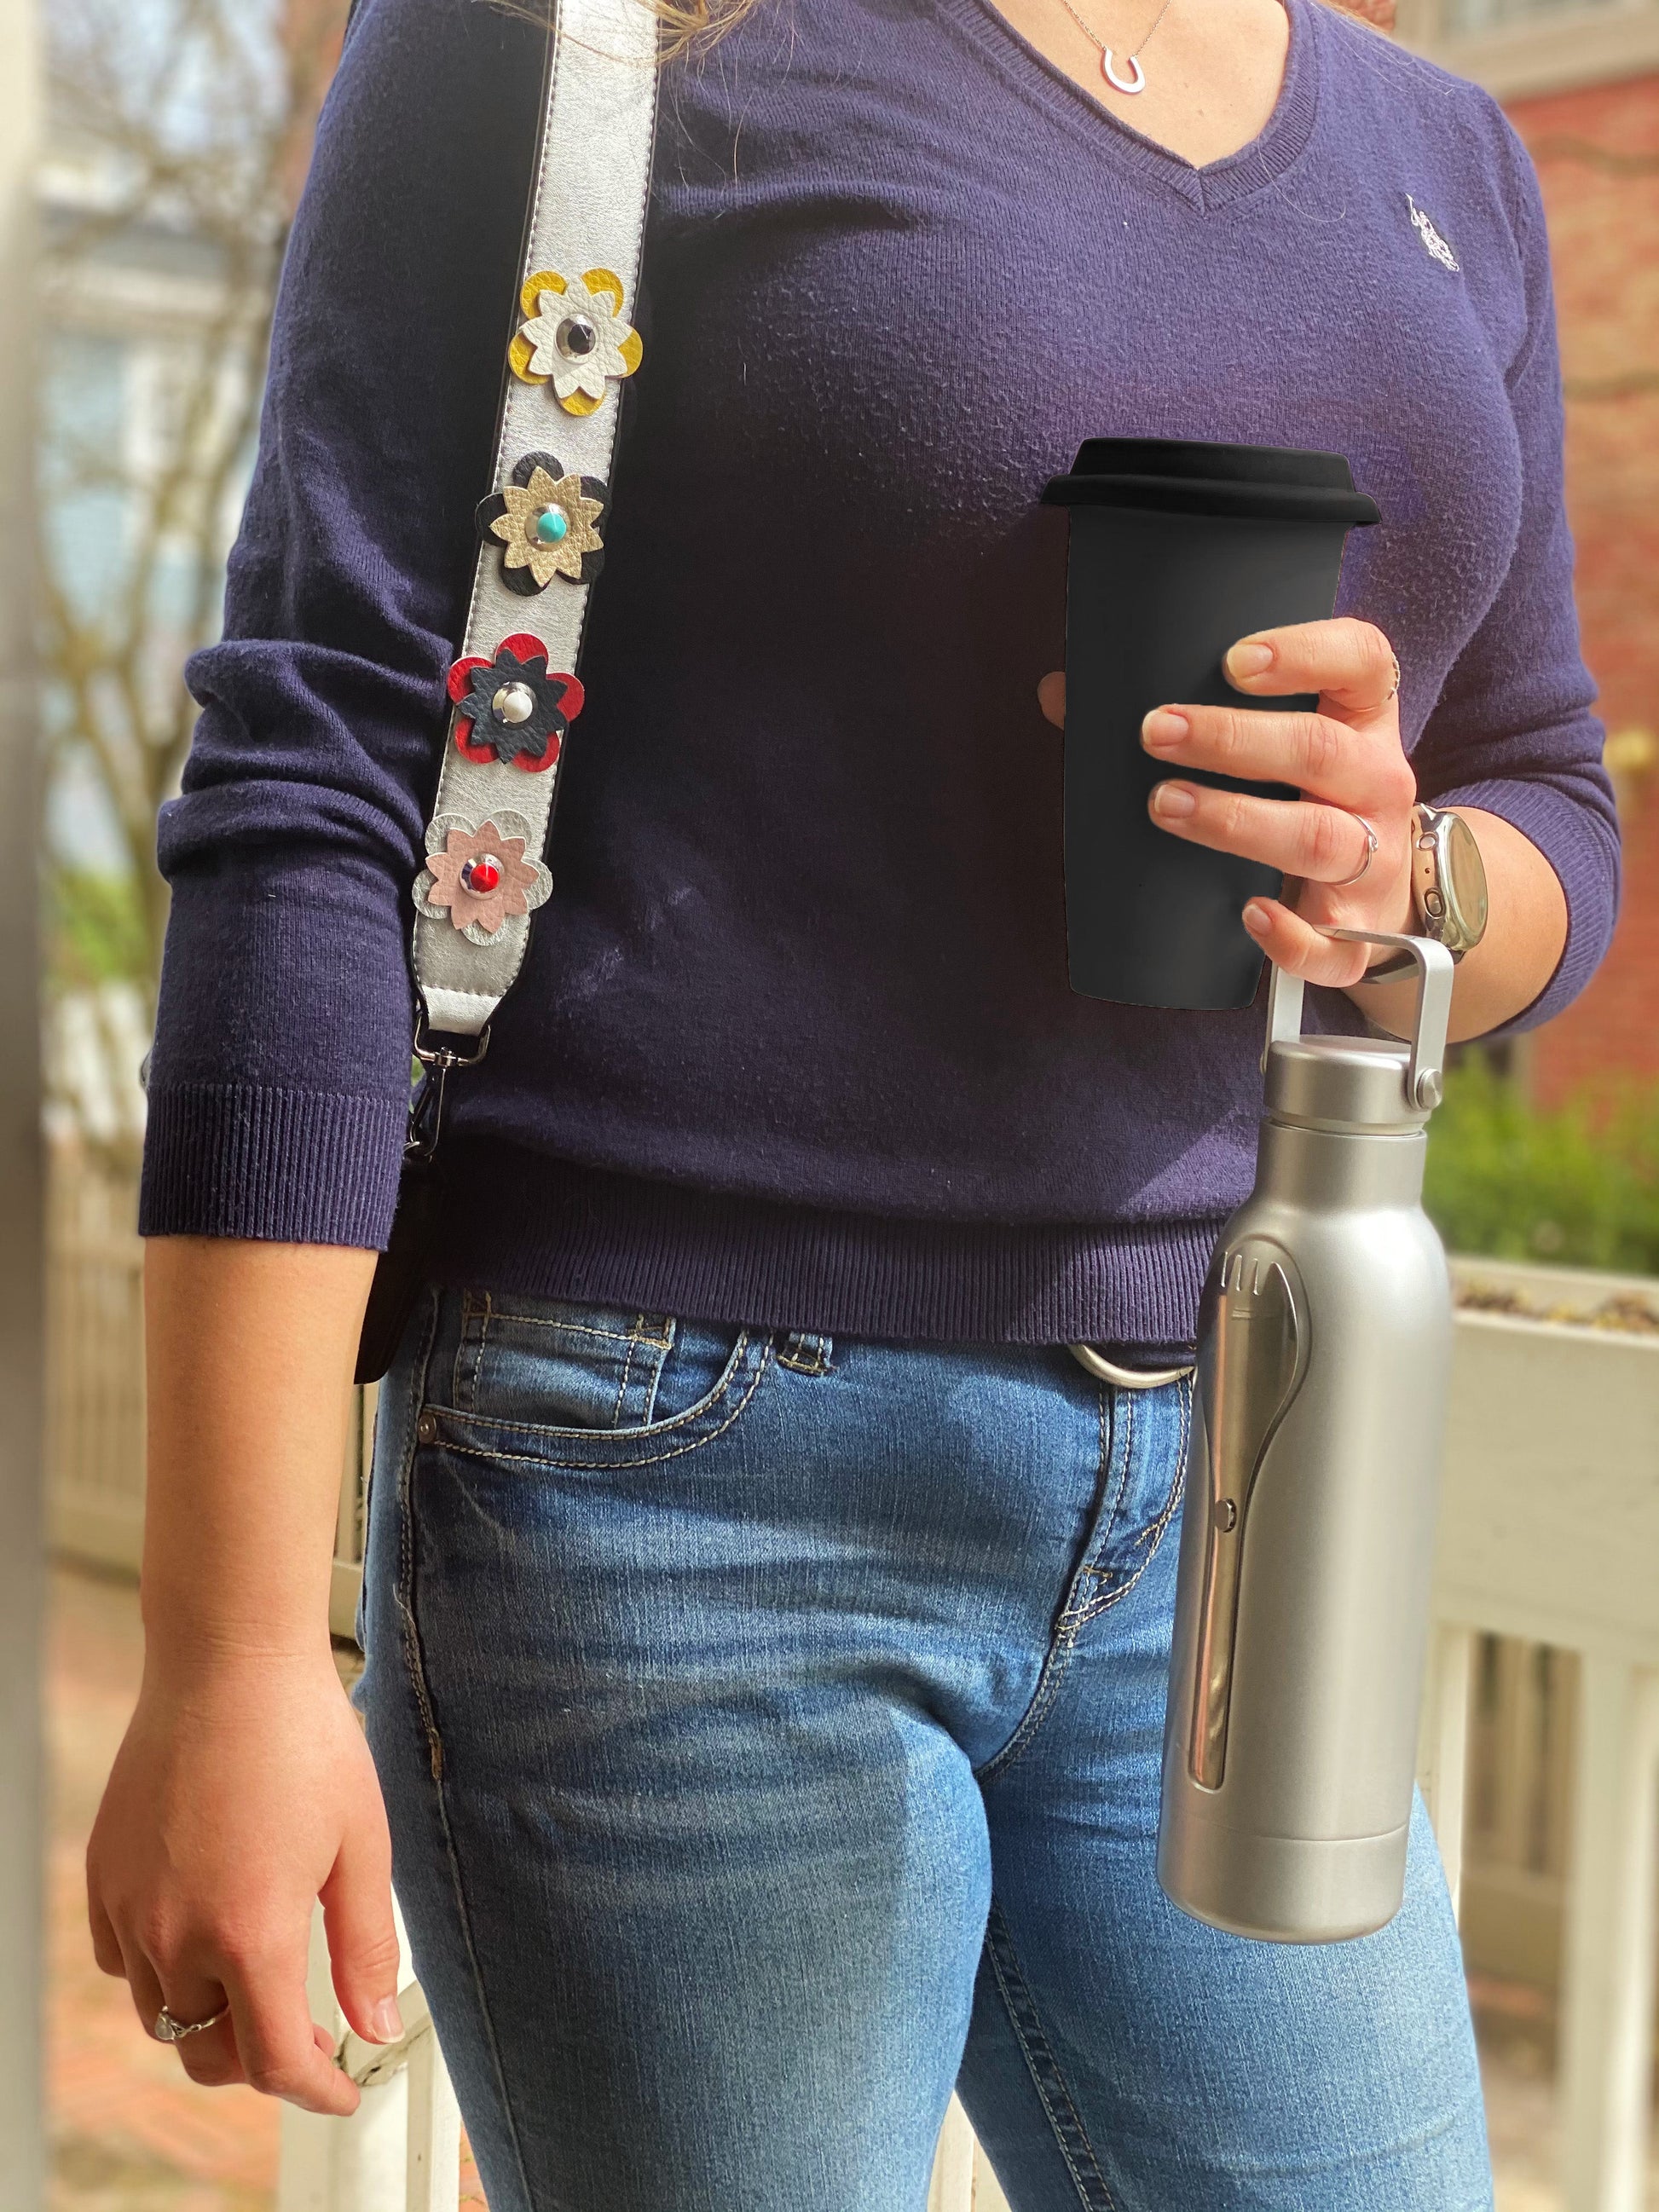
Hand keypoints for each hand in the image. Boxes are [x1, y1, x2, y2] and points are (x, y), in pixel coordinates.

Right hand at [86, 1651, 399, 2113]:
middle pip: (209, 2051)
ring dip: (208, 2019)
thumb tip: (377, 2024)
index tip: (343, 2085)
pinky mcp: (104, 1874)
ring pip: (159, 2012)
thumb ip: (366, 1949)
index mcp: (250, 1934)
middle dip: (260, 2062)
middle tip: (308, 2032)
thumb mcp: (362, 1846)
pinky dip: (158, 1970)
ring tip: (258, 1982)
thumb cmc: (302, 1738)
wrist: (229, 1662)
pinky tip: (199, 1934)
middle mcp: (176, 1934)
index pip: (274, 2062)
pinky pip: (121, 1959)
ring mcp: (130, 1906)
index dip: (316, 2088)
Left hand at [1037, 617, 1415, 988]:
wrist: (1374, 892)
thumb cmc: (1301, 796)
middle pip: (1322, 750)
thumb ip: (1175, 712)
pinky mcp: (1360, 932)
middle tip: (1157, 733)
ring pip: (1319, 838)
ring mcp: (1375, 859)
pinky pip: (1333, 942)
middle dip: (1233, 739)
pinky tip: (1247, 913)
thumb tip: (1062, 694)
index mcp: (1359, 718)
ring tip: (1165, 805)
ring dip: (1237, 822)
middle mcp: (1377, 781)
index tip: (1233, 660)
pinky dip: (1291, 935)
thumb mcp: (1266, 742)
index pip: (1361, 659)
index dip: (1305, 652)